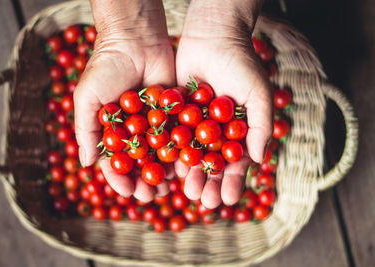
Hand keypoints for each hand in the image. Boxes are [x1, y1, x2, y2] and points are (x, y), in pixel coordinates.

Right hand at [74, 0, 174, 201]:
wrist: (135, 39)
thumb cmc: (105, 66)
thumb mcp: (87, 97)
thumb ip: (86, 129)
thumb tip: (86, 164)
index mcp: (112, 129)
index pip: (115, 161)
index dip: (120, 178)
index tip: (127, 192)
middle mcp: (134, 130)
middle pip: (139, 162)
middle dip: (144, 181)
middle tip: (151, 195)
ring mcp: (154, 123)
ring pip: (160, 154)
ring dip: (163, 172)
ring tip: (167, 187)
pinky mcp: (173, 113)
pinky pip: (177, 135)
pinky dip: (180, 151)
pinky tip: (184, 166)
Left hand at [175, 0, 271, 208]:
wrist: (213, 36)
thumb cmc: (241, 64)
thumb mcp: (258, 95)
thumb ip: (261, 127)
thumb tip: (257, 160)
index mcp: (237, 132)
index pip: (235, 163)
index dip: (233, 182)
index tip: (229, 200)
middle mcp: (215, 132)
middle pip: (211, 164)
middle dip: (209, 184)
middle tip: (203, 201)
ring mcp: (194, 125)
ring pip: (191, 156)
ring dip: (189, 175)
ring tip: (186, 193)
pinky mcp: (174, 114)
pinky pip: (172, 137)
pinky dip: (171, 153)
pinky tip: (169, 170)